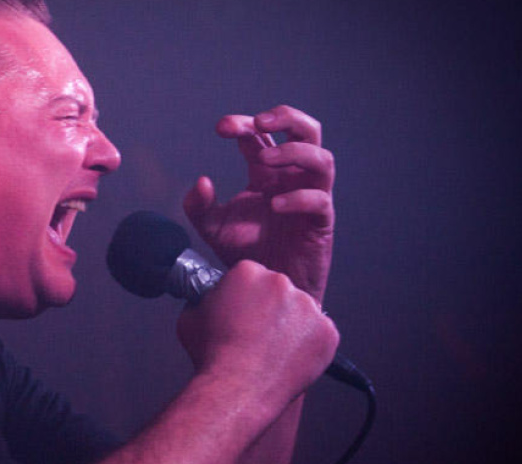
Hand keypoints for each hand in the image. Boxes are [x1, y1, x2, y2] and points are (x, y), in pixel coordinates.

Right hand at [177, 260, 338, 402]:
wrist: (236, 389)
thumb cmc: (212, 355)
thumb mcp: (190, 317)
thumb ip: (205, 300)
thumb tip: (210, 299)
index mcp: (248, 272)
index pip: (252, 275)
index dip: (245, 296)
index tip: (242, 312)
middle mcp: (282, 283)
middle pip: (279, 289)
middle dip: (270, 307)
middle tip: (256, 333)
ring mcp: (309, 307)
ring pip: (302, 311)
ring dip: (291, 325)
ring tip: (271, 349)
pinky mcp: (327, 332)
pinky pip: (320, 334)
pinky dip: (309, 345)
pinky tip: (288, 358)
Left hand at [183, 105, 334, 301]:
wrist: (266, 287)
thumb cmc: (245, 253)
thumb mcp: (212, 228)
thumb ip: (199, 206)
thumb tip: (202, 181)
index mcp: (267, 173)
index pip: (262, 135)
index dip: (244, 124)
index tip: (221, 128)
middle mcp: (292, 178)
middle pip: (307, 131)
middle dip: (286, 117)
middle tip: (259, 122)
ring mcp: (310, 197)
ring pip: (322, 158)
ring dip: (294, 152)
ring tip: (263, 161)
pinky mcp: (320, 223)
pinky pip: (320, 200)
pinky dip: (299, 197)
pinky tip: (274, 205)